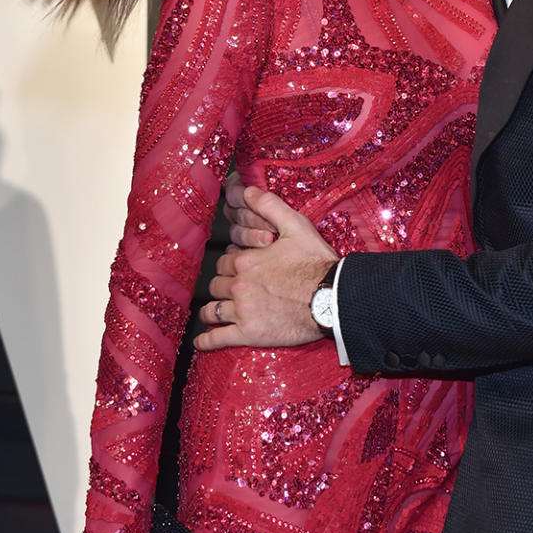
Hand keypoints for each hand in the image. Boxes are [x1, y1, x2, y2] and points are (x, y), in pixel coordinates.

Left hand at [195, 186, 337, 350]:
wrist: (332, 297)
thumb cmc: (316, 262)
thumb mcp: (296, 226)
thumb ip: (269, 205)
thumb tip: (247, 190)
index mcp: (246, 260)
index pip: (224, 260)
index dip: (229, 263)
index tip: (236, 268)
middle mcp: (238, 285)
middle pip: (216, 285)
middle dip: (221, 286)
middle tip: (228, 290)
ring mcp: (242, 311)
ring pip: (212, 310)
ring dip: (210, 311)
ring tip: (211, 313)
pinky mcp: (249, 333)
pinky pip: (219, 339)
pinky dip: (207, 341)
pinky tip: (200, 343)